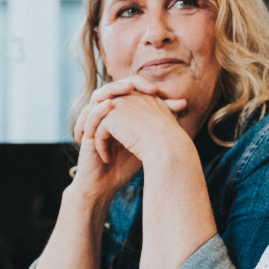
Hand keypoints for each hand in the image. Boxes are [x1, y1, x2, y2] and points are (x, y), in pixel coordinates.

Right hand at [69, 77, 186, 199]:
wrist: (107, 185)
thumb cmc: (125, 163)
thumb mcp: (146, 139)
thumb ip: (159, 120)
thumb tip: (182, 102)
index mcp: (117, 112)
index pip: (126, 88)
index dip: (140, 84)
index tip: (159, 90)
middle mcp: (104, 114)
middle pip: (112, 88)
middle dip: (127, 83)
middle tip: (146, 86)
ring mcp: (93, 123)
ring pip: (98, 98)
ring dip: (112, 90)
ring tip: (128, 87)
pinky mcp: (86, 134)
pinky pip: (89, 118)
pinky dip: (98, 110)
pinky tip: (110, 105)